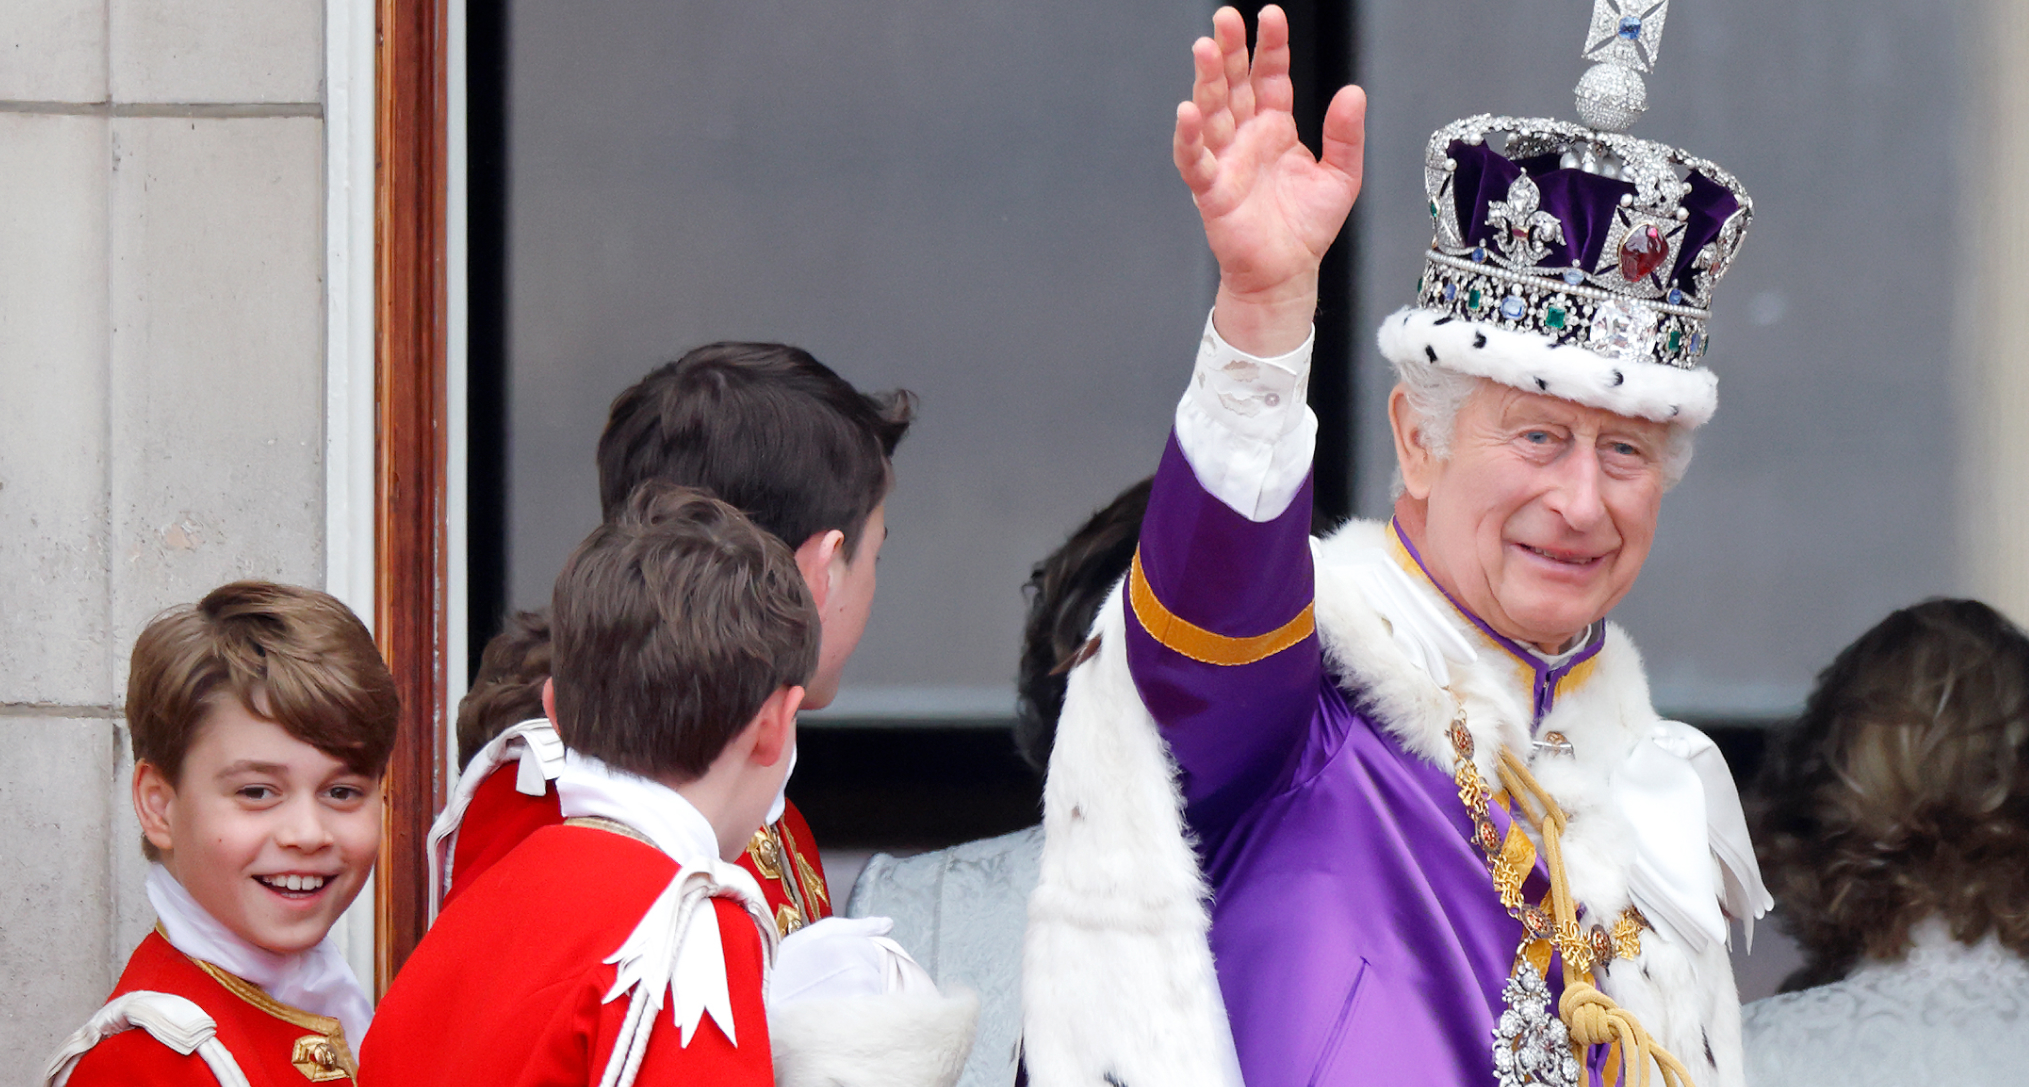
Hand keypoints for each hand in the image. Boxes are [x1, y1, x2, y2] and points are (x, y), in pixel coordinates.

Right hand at [1174, 5, 1365, 354]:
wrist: (1287, 275)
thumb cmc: (1306, 228)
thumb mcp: (1342, 176)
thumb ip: (1346, 134)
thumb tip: (1352, 92)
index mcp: (1275, 127)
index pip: (1270, 76)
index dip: (1270, 46)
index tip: (1270, 16)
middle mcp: (1246, 137)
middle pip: (1234, 84)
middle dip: (1230, 50)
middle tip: (1226, 18)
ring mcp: (1226, 160)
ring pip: (1211, 112)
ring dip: (1207, 81)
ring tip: (1206, 49)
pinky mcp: (1211, 190)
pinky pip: (1195, 160)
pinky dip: (1189, 138)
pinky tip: (1188, 114)